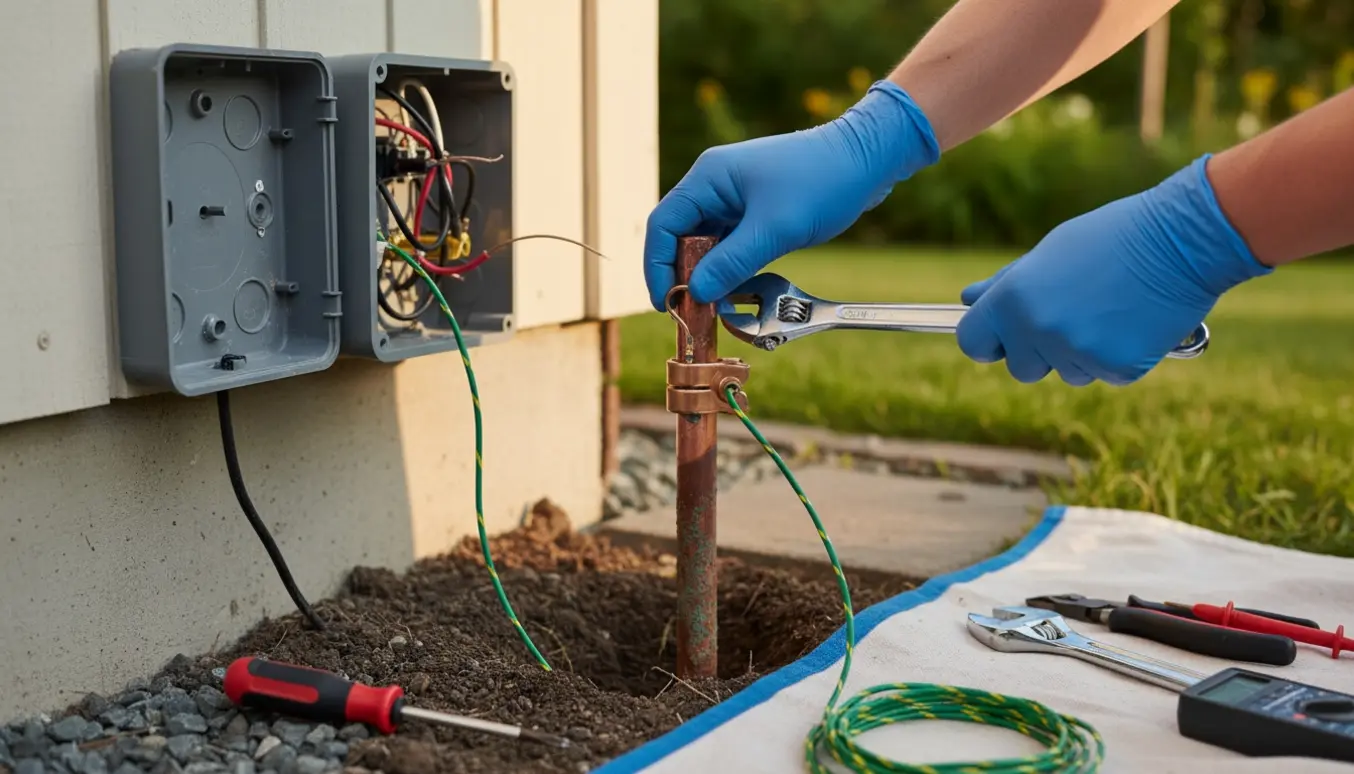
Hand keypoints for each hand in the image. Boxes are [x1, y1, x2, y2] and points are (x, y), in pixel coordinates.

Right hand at [643, 81, 939, 310]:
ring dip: (706, 275)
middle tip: (690, 312)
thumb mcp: (776, 228)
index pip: (663, 225)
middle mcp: (715, 186)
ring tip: (711, 307)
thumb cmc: (823, 181)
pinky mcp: (754, 211)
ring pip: (705, 244)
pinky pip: (729, 244)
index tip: (666, 302)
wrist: (868, 159)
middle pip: (679, 237)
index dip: (657, 266)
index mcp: (709, 178)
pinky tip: (734, 290)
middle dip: (682, 275)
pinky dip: (728, 268)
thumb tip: (696, 293)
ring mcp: (734, 198)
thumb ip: (732, 262)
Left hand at [956, 155, 1271, 385]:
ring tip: (1110, 308)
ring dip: (1081, 352)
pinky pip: (1104, 375)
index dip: (987, 342)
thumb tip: (968, 300)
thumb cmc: (1112, 238)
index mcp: (1014, 299)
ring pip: (1066, 373)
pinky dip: (1117, 356)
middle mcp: (1039, 329)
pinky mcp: (1118, 369)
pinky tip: (1134, 322)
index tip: (1001, 338)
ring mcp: (1078, 352)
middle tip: (1074, 312)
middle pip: (1020, 368)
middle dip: (1039, 351)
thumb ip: (1006, 284)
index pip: (972, 342)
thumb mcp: (1051, 253)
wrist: (1182, 239)